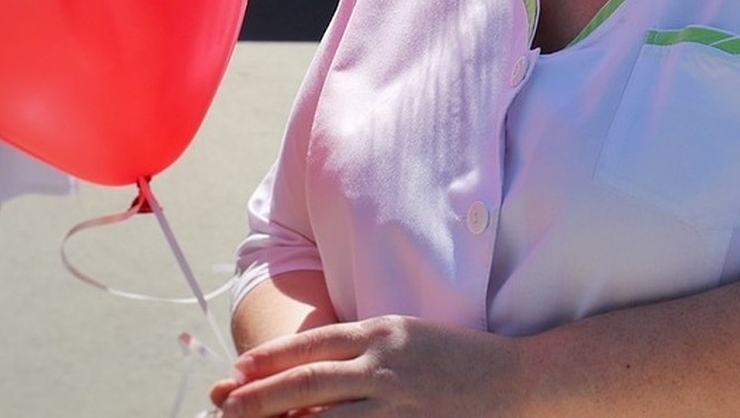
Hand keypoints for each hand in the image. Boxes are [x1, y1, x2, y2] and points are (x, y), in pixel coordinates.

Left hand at [211, 316, 520, 417]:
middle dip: (260, 397)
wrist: (516, 382)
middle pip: (308, 383)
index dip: (270, 359)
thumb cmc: (456, 360)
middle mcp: (385, 366)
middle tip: (224, 407)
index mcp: (383, 333)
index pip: (313, 343)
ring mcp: (397, 406)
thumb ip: (362, 350)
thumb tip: (305, 375)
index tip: (237, 373)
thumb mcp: (407, 338)